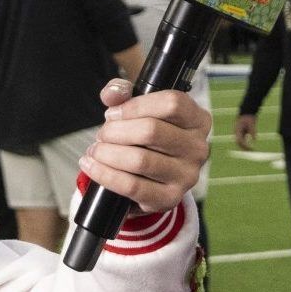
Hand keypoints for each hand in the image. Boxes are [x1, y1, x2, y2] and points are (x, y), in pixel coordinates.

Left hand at [80, 80, 209, 212]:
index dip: (135, 106)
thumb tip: (112, 94)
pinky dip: (106, 175)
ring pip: (140, 160)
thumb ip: (123, 92)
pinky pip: (132, 186)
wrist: (150, 177)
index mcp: (197, 120)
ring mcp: (186, 176)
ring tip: (96, 151)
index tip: (113, 113)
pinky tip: (92, 167)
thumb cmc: (146, 137)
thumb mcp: (138, 108)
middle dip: (116, 131)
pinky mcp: (169, 198)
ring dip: (108, 153)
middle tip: (102, 134)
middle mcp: (198, 148)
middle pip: (152, 131)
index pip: (171, 103)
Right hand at [234, 113, 258, 149]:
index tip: (250, 148)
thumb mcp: (252, 124)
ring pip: (240, 142)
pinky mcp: (241, 133)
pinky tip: (251, 147)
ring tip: (251, 150)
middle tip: (251, 150)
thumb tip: (255, 139)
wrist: (246, 113)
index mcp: (238, 130)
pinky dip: (246, 144)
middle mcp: (237, 132)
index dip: (244, 145)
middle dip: (244, 148)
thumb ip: (253, 131)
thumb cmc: (249, 117)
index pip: (239, 140)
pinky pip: (242, 140)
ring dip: (244, 147)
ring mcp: (238, 133)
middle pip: (238, 143)